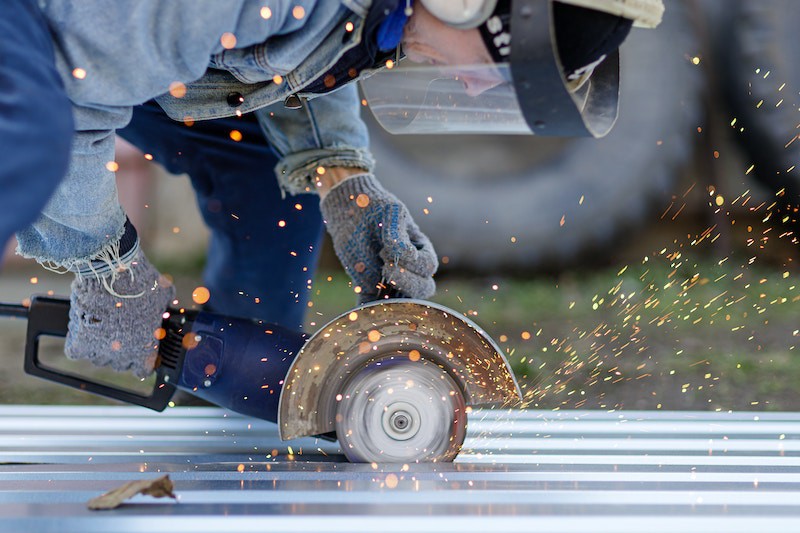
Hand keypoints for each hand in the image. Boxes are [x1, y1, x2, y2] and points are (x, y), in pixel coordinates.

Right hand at [65, 250, 174, 377]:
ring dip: (100, 345)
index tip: (140, 350)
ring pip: (98, 358)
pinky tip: (84, 328)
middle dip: (121, 349)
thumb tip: (166, 308)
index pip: (142, 369)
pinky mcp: (79, 342)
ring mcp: (100, 351)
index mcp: (145, 350)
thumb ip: (164, 310)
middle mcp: (123, 356)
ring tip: (103, 325)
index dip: (141, 359)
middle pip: (120, 363)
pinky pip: (76, 350)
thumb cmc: (141, 283)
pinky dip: (78, 341)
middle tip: (121, 331)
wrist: (112, 272)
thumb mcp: (163, 297)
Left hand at [320, 173, 437, 302]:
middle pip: (422, 289)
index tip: (387, 250)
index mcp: (420, 250)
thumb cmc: (375, 207)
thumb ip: (397, 234)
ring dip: (391, 299)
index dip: (412, 263)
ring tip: (374, 282)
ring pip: (402, 302)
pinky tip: (362, 312)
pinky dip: (369, 311)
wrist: (349, 210)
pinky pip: (373, 305)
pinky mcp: (369, 287)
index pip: (427, 267)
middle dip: (406, 283)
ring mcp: (390, 280)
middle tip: (385, 269)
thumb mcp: (390, 213)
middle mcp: (410, 269)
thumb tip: (401, 255)